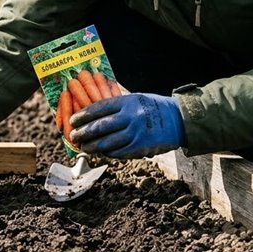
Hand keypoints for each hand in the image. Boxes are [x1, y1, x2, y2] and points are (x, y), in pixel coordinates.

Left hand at [70, 93, 185, 158]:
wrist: (180, 120)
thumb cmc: (153, 107)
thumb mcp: (135, 99)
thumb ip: (116, 106)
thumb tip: (91, 112)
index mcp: (128, 102)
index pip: (99, 108)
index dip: (83, 115)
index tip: (73, 120)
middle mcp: (131, 117)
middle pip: (100, 127)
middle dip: (83, 133)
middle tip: (73, 136)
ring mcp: (136, 134)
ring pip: (107, 143)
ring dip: (92, 146)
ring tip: (84, 147)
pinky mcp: (141, 147)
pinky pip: (119, 152)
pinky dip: (107, 152)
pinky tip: (101, 151)